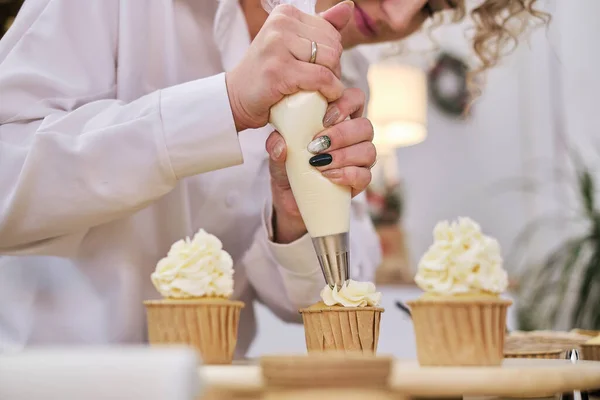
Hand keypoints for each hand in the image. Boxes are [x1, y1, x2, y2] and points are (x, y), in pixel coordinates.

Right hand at [226, 1, 353, 131]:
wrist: (237, 98)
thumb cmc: (267, 73)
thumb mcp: (292, 44)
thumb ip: (321, 26)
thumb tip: (347, 7)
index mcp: (285, 14)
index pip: (331, 32)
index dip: (332, 55)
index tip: (316, 70)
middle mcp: (280, 25)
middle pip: (333, 46)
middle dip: (333, 69)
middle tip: (318, 84)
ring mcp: (278, 46)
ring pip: (330, 61)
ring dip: (332, 81)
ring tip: (317, 90)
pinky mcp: (279, 70)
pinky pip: (322, 78)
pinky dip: (329, 91)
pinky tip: (325, 97)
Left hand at [266, 88, 375, 243]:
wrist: (291, 195)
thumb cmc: (289, 164)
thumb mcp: (277, 150)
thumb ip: (276, 143)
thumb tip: (281, 144)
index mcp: (338, 120)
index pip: (355, 99)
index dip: (345, 104)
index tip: (324, 118)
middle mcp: (354, 137)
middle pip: (365, 126)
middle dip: (341, 135)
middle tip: (316, 145)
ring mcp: (360, 160)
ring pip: (368, 151)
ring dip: (342, 156)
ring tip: (318, 164)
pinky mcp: (359, 181)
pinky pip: (365, 176)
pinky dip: (346, 174)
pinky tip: (328, 176)